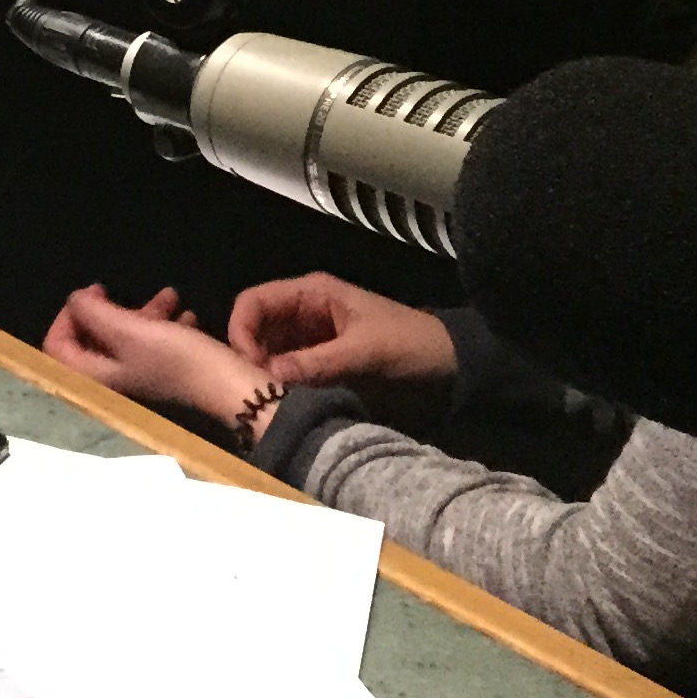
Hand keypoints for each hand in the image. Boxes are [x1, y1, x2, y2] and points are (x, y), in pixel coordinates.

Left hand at [44, 284, 279, 442]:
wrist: (232, 387)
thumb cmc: (176, 358)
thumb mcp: (129, 330)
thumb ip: (94, 312)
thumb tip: (75, 299)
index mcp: (94, 376)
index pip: (56, 346)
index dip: (66, 316)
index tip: (90, 295)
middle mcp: (111, 379)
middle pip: (91, 339)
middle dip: (106, 310)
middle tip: (116, 290)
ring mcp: (139, 377)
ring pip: (126, 338)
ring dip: (142, 312)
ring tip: (169, 295)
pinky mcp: (165, 372)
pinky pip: (154, 343)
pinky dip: (164, 324)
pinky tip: (186, 313)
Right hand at [227, 272, 455, 395]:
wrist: (455, 367)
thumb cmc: (411, 345)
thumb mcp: (367, 352)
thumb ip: (318, 362)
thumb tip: (268, 377)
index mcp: (311, 294)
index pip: (254, 302)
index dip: (241, 330)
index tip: (247, 366)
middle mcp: (304, 313)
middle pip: (256, 328)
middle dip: (251, 356)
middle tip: (256, 390)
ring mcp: (312, 339)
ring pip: (270, 353)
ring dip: (266, 374)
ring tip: (270, 400)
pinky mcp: (321, 363)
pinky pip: (290, 372)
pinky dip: (284, 386)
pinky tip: (286, 403)